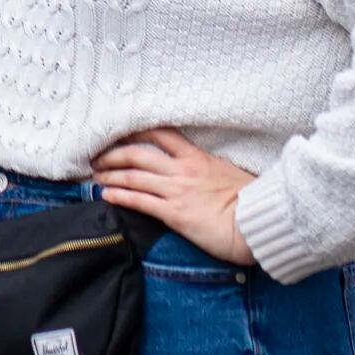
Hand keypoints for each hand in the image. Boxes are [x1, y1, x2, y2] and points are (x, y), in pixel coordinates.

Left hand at [93, 127, 256, 265]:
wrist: (259, 223)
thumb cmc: (251, 201)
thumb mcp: (229, 173)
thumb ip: (208, 168)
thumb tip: (201, 169)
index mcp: (197, 158)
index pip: (160, 134)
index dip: (136, 132)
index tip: (119, 133)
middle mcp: (182, 170)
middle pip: (138, 154)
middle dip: (113, 154)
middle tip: (98, 157)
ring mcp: (177, 191)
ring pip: (133, 176)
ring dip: (110, 175)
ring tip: (95, 176)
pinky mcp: (174, 213)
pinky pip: (140, 201)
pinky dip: (119, 196)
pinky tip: (106, 195)